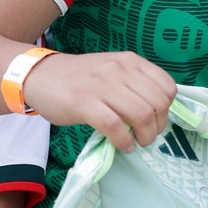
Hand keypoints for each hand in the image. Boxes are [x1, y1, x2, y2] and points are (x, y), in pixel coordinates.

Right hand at [22, 50, 176, 151]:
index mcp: (130, 61)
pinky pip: (116, 126)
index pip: (168, 87)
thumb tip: (156, 113)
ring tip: (136, 142)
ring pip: (141, 115)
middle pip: (158, 104)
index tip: (156, 120)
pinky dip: (125, 141)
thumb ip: (134, 84)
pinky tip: (123, 145)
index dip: (167, 109)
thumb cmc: (79, 78)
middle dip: (158, 127)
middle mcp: (120, 69)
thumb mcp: (112, 70)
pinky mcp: (84, 103)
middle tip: (147, 136)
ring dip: (144, 136)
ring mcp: (102, 85)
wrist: (40, 75)